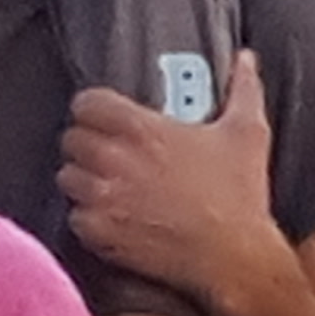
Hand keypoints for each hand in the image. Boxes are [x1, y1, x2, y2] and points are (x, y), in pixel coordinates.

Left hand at [59, 60, 281, 305]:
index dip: (95, 109)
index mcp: (142, 129)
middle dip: (87, 144)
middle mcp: (115, 160)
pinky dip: (88, 217)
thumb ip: (243, 88)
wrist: (233, 256)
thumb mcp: (247, 133)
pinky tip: (111, 217)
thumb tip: (245, 58)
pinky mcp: (101, 234)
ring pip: (67, 178)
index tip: (107, 118)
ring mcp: (104, 199)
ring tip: (105, 185)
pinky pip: (75, 217)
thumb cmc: (239, 195)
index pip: (87, 103)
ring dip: (83, 180)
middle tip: (108, 154)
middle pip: (71, 139)